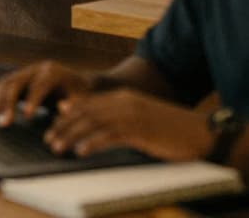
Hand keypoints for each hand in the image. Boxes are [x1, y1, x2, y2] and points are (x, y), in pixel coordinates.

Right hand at [0, 60, 93, 125]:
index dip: (33, 100)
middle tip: (4, 124)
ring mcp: (24, 72)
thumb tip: (61, 108)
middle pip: (16, 82)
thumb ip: (74, 104)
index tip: (27, 117)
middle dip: (8, 103)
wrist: (77, 81)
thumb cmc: (81, 93)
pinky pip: (2, 86)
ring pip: (5, 83)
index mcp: (53, 71)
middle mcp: (35, 69)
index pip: (39, 85)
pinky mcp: (17, 78)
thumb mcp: (82, 99)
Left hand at [44, 89, 211, 159]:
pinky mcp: (140, 130)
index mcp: (122, 97)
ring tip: (57, 147)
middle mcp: (124, 102)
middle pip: (85, 111)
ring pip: (92, 123)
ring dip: (71, 135)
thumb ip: (117, 119)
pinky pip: (110, 136)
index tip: (52, 127)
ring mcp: (132, 115)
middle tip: (48, 139)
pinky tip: (80, 151)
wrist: (200, 132)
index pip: (86, 103)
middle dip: (63, 126)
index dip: (67, 116)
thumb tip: (93, 129)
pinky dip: (92, 143)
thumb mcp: (140, 119)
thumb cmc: (169, 129)